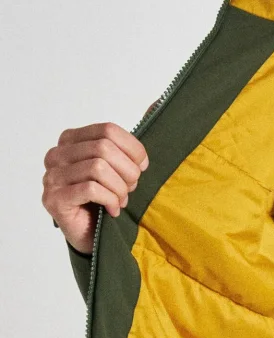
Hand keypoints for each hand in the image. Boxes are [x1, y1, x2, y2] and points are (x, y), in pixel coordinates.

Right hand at [42, 120, 149, 254]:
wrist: (94, 234)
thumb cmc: (107, 196)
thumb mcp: (122, 165)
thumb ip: (133, 139)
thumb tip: (157, 103)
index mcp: (71, 139)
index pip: (107, 130)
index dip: (132, 149)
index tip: (142, 167)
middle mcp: (57, 155)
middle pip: (103, 148)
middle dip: (127, 171)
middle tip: (131, 188)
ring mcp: (52, 177)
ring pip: (98, 168)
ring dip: (119, 188)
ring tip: (122, 200)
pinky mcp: (54, 199)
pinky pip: (90, 189)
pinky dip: (110, 200)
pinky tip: (113, 209)